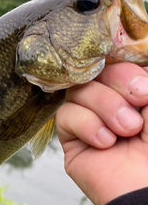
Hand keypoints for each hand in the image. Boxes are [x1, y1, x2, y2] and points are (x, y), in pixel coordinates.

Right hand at [56, 63, 147, 204]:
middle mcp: (111, 103)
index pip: (114, 61)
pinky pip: (65, 115)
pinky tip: (106, 143)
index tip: (144, 90)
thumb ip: (141, 76)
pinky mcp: (72, 140)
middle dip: (118, 84)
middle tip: (140, 106)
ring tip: (126, 131)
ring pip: (78, 90)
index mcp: (134, 93)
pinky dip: (86, 125)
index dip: (124, 69)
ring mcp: (90, 120)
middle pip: (94, 71)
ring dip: (105, 107)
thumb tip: (127, 64)